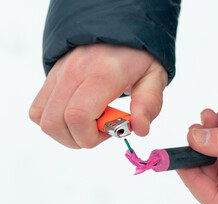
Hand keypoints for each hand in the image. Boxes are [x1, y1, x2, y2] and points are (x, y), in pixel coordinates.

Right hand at [29, 44, 166, 147]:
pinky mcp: (52, 75)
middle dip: (79, 139)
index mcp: (102, 74)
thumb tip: (140, 129)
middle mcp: (75, 72)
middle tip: (101, 128)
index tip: (110, 130)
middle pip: (55, 123)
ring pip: (42, 119)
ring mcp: (59, 72)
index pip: (78, 116)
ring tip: (89, 121)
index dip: (90, 136)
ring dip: (65, 132)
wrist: (120, 25)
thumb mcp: (155, 77)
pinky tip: (76, 114)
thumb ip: (149, 103)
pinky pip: (38, 109)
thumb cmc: (139, 55)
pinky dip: (54, 120)